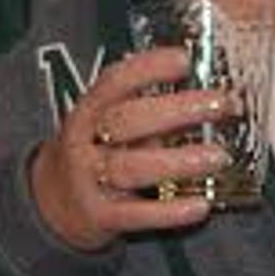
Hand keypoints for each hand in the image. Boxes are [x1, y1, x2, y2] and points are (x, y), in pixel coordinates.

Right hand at [24, 42, 227, 252]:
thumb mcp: (110, 123)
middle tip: (221, 105)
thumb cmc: (97, 152)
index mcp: (91, 110)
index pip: (115, 82)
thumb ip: (150, 109)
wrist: (53, 201)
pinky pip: (136, 214)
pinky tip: (201, 205)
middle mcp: (87, 141)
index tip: (184, 60)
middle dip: (177, 110)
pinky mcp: (100, 215)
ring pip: (132, 168)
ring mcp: (90, 178)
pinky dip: (170, 212)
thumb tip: (208, 96)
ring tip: (218, 156)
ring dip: (178, 162)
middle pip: (127, 120)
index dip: (148, 68)